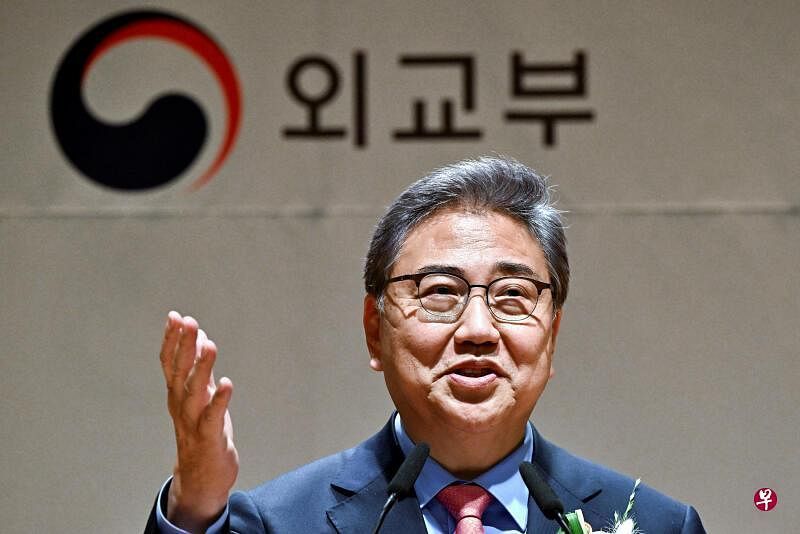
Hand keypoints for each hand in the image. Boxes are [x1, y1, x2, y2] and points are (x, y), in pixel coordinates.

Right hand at [160, 311, 238, 531]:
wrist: (200, 479)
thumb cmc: (201, 433)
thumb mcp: (199, 396)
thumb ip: (197, 368)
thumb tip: (199, 337)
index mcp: (177, 394)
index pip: (170, 363)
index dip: (171, 340)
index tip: (175, 316)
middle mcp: (181, 406)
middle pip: (179, 372)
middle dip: (184, 346)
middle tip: (189, 322)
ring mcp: (193, 422)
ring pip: (194, 391)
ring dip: (201, 367)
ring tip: (210, 345)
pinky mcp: (209, 437)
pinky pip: (213, 417)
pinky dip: (219, 400)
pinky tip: (226, 383)